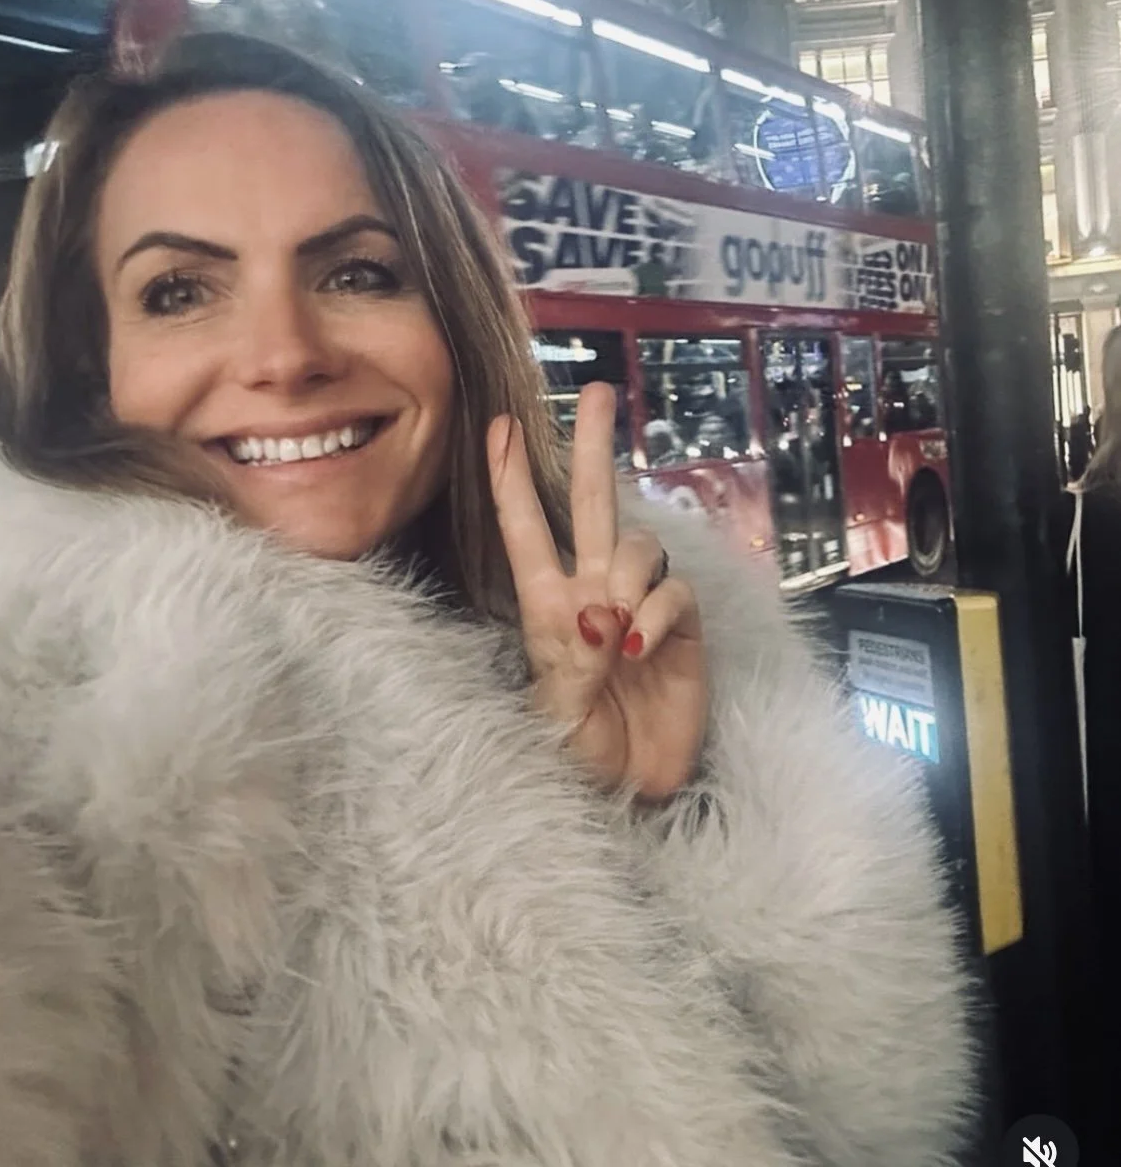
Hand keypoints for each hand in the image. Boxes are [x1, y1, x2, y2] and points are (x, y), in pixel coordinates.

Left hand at [487, 382, 707, 801]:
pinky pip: (676, 594)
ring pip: (641, 545)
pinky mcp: (682, 627)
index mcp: (547, 607)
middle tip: (595, 391)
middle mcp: (593, 592)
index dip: (511, 480)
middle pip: (594, 505)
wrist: (631, 790)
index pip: (526, 531)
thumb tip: (602, 613)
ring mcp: (639, 605)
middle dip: (590, 447)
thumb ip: (575, 662)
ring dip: (631, 575)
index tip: (499, 427)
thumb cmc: (580, 753)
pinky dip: (661, 612)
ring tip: (621, 631)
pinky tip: (646, 646)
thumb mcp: (558, 715)